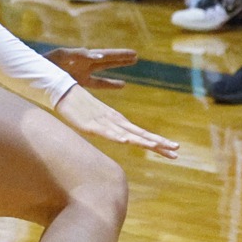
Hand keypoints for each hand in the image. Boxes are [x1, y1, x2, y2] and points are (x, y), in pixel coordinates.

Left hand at [47, 47, 138, 88]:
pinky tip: (104, 96)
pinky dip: (99, 92)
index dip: (119, 55)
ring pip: (101, 78)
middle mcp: (84, 65)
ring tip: (124, 84)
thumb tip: (97, 55)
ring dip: (113, 80)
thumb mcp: (61, 55)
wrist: (31, 71)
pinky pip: (90, 89)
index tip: (134, 54)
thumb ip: (78, 54)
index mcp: (83, 57)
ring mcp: (80, 76)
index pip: (106, 55)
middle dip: (120, 61)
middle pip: (106, 62)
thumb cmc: (45, 61)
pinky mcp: (74, 86)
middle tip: (136, 57)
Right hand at [55, 85, 178, 157]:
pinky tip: (126, 140)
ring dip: (142, 141)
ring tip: (158, 146)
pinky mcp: (91, 125)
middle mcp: (116, 122)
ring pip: (127, 134)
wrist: (64, 92)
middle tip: (177, 150)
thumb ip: (109, 130)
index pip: (142, 134)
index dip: (158, 142)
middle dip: (159, 143)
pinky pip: (106, 132)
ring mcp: (104, 123)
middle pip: (141, 135)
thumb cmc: (81, 107)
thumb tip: (121, 138)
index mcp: (119, 122)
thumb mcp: (99, 122)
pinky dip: (116, 136)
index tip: (174, 150)